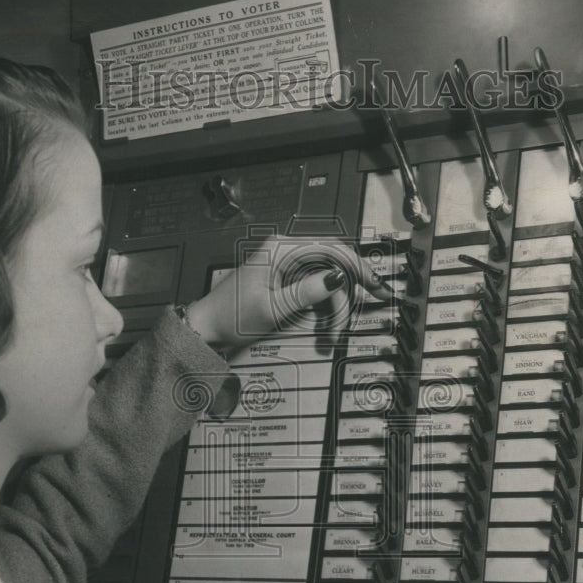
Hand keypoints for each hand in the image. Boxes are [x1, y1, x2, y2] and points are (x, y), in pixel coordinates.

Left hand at [186, 234, 394, 357]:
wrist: (208, 327)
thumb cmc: (229, 315)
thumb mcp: (272, 308)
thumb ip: (306, 292)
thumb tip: (335, 277)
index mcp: (280, 249)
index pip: (331, 249)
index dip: (357, 266)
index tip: (374, 284)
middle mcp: (284, 252)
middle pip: (332, 267)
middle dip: (346, 295)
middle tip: (365, 308)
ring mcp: (285, 266)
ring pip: (325, 282)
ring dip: (333, 308)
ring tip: (330, 333)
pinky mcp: (285, 280)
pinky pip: (314, 289)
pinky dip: (322, 308)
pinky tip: (323, 324)